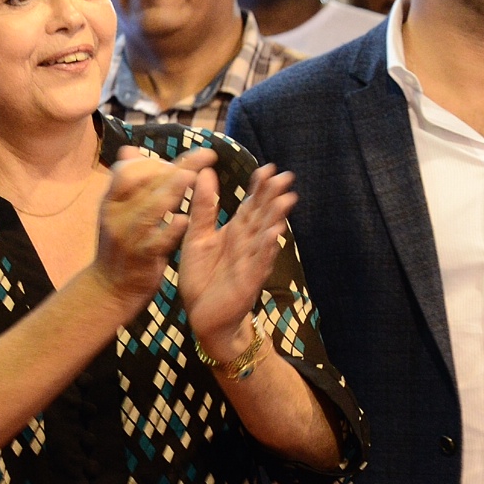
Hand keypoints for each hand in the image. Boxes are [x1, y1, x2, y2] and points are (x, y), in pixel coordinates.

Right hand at [89, 147, 209, 308]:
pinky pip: (157, 241)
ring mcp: (127, 237)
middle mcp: (115, 215)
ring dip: (174, 190)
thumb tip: (130, 150)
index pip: (127, 170)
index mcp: (111, 201)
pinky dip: (171, 229)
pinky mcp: (141, 257)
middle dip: (177, 166)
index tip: (180, 160)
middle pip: (144, 183)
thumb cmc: (121, 245)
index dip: (154, 161)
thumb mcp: (118, 212)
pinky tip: (186, 219)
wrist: (109, 288)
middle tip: (207, 155)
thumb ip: (130, 184)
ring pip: (150, 208)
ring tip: (195, 176)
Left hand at [176, 160, 295, 361]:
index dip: (259, 187)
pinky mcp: (248, 281)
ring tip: (286, 200)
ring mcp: (251, 262)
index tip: (268, 168)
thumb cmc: (202, 276)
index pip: (251, 205)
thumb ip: (203, 207)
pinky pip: (259, 263)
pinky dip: (266, 249)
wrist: (202, 316)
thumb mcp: (197, 237)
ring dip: (276, 219)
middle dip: (274, 197)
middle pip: (263, 216)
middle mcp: (247, 244)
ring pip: (266, 236)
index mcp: (235, 232)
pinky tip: (273, 234)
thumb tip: (205, 172)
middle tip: (285, 176)